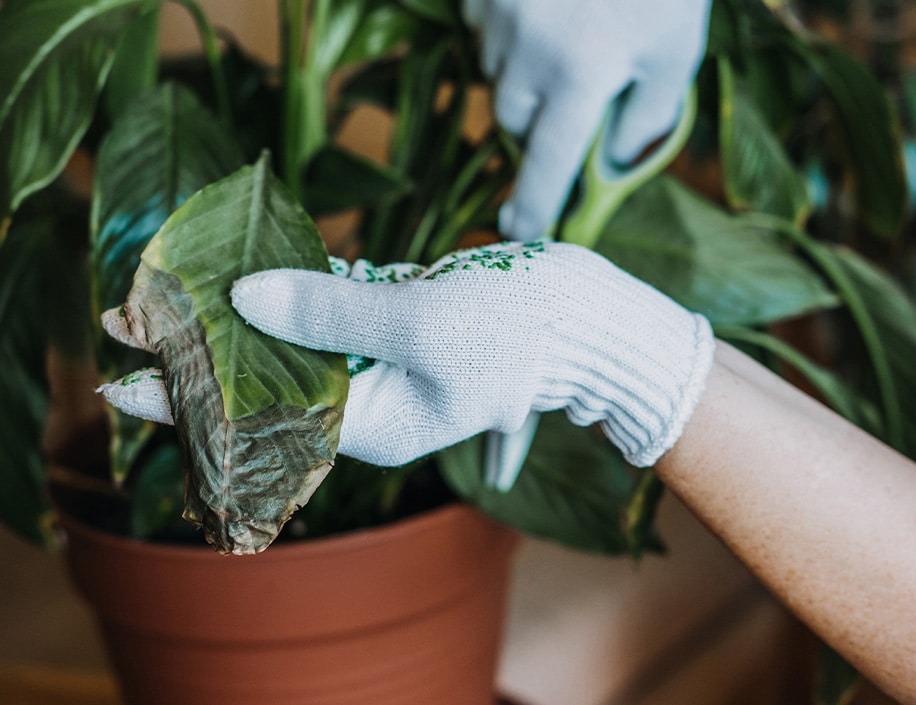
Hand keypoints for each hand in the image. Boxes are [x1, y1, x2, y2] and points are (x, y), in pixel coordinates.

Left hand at [100, 242, 713, 467]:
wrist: (583, 319)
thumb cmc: (514, 330)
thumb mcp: (419, 322)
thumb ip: (331, 312)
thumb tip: (247, 294)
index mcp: (374, 422)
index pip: (263, 417)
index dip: (193, 401)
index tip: (127, 385)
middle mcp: (373, 406)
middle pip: (277, 381)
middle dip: (224, 350)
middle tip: (158, 323)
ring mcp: (387, 371)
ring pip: (306, 344)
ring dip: (273, 316)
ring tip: (235, 296)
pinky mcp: (400, 336)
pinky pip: (342, 318)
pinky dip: (322, 296)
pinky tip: (311, 280)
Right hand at [462, 0, 710, 239]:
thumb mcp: (675, 51)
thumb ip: (646, 119)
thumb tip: (608, 164)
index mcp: (584, 73)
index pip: (551, 162)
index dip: (534, 204)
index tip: (518, 233)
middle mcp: (531, 50)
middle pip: (514, 120)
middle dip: (540, 116)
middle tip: (576, 86)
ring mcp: (499, 13)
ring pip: (498, 76)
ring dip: (525, 71)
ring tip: (567, 28)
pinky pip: (484, 31)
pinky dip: (509, 31)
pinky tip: (544, 3)